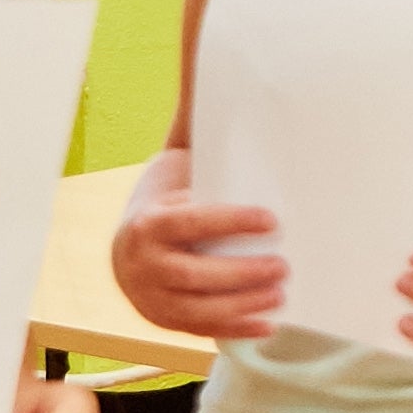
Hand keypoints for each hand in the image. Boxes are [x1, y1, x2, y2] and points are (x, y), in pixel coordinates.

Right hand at [114, 154, 290, 342]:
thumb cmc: (168, 198)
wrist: (127, 242)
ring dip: (243, 304)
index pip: (192, 222)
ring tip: (282, 294)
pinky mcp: (161, 320)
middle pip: (195, 274)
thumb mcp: (177, 172)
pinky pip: (199, 330)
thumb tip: (236, 82)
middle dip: (243, 272)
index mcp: (148, 220)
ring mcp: (148, 296)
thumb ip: (198, 145)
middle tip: (285, 265)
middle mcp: (142, 263)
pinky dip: (236, 329)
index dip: (231, 221)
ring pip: (198, 308)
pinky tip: (270, 324)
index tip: (273, 219)